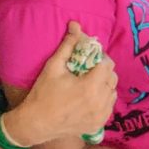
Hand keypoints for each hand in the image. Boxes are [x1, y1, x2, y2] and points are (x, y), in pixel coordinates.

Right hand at [9, 22, 118, 145]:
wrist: (35, 124)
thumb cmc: (42, 94)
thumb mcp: (53, 67)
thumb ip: (68, 45)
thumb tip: (76, 25)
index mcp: (91, 86)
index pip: (107, 64)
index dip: (100, 58)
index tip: (90, 59)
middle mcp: (100, 101)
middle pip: (112, 78)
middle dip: (103, 70)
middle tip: (89, 70)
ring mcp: (101, 115)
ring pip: (112, 92)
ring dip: (105, 85)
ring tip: (89, 83)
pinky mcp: (99, 124)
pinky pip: (109, 106)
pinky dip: (103, 99)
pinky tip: (90, 97)